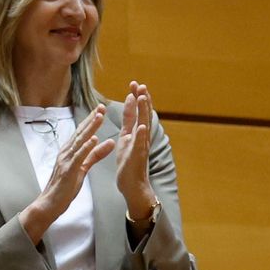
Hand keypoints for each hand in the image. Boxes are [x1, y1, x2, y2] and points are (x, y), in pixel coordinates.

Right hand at [18, 105, 114, 244]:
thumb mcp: (83, 169)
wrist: (49, 204)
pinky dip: (86, 147)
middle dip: (91, 119)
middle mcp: (66, 152)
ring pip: (80, 141)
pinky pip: (78, 157)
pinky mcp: (68, 171)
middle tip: (101, 107)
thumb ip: (95, 155)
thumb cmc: (65, 187)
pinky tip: (93, 139)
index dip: (91, 120)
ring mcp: (66, 161)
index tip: (100, 109)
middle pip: (80, 133)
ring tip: (99, 117)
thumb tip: (109, 142)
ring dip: (90, 128)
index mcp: (69, 151)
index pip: (81, 132)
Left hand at [115, 81, 157, 220]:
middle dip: (143, 99)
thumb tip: (131, 105)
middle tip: (141, 84)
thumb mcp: (126, 139)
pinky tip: (142, 126)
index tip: (134, 83)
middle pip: (144, 114)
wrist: (132, 185)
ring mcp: (141, 147)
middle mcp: (141, 138)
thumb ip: (129, 123)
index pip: (138, 111)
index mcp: (136, 133)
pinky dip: (141, 135)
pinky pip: (140, 145)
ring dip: (144, 111)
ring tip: (143, 97)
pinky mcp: (137, 157)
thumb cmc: (129, 163)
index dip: (137, 97)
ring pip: (143, 126)